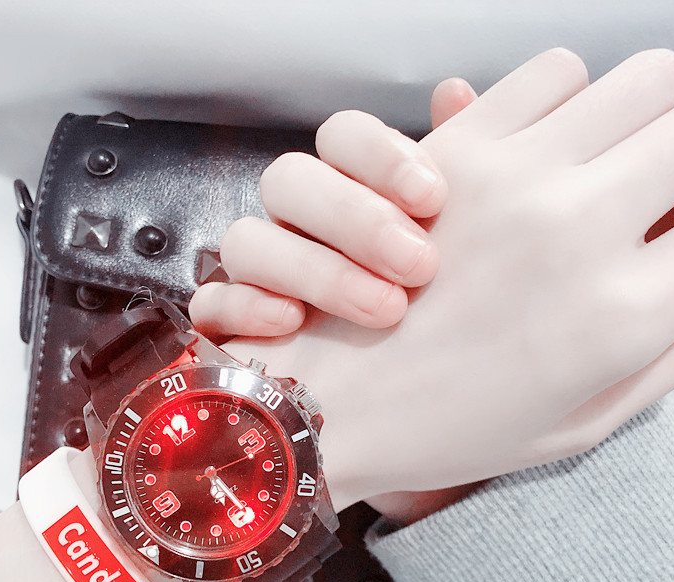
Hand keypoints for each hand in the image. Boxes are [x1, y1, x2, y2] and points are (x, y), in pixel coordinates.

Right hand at [189, 109, 456, 335]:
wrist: (411, 396)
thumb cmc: (433, 311)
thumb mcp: (460, 239)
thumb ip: (462, 167)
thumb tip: (452, 93)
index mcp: (350, 192)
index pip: (341, 138)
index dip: (380, 156)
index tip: (433, 198)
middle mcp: (297, 224)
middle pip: (290, 181)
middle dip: (356, 220)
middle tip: (419, 265)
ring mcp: (259, 272)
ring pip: (246, 240)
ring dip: (313, 270)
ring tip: (383, 309)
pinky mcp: (231, 323)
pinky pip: (211, 303)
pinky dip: (246, 306)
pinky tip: (293, 322)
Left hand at [221, 49, 673, 509]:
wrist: (339, 407)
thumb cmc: (455, 430)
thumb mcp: (584, 422)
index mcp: (625, 314)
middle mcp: (580, 230)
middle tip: (665, 193)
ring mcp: (512, 178)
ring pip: (643, 80)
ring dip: (642, 122)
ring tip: (607, 171)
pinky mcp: (454, 150)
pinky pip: (553, 72)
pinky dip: (569, 101)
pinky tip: (546, 149)